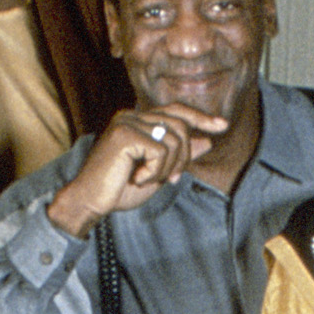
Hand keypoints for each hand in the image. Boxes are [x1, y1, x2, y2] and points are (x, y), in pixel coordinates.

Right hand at [46, 105, 227, 238]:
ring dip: (167, 167)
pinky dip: (155, 171)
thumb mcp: (158, 173)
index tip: (222, 126)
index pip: (176, 111)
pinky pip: (160, 150)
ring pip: (174, 139)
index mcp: (137, 120)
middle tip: (169, 178)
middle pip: (180, 126)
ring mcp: (127, 122)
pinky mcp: (125, 134)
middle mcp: (132, 115)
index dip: (200, 118)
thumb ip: (179, 156)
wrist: (90, 202)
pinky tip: (138, 178)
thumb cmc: (119, 190)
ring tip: (148, 179)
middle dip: (183, 157)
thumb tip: (206, 141)